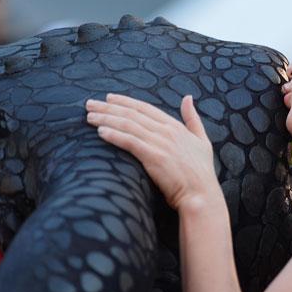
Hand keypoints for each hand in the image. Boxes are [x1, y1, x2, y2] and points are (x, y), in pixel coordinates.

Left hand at [85, 93, 219, 210]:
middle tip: (89, 104)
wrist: (201, 194)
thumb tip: (187, 97)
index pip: (145, 108)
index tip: (108, 98)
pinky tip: (100, 132)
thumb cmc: (202, 172)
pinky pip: (130, 142)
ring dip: (106, 119)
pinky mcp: (154, 157)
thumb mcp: (202, 140)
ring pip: (128, 125)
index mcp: (176, 126)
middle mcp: (167, 131)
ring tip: (89, 117)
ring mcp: (160, 143)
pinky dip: (115, 135)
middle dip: (108, 107)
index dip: (125, 101)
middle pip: (132, 114)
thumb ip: (193, 118)